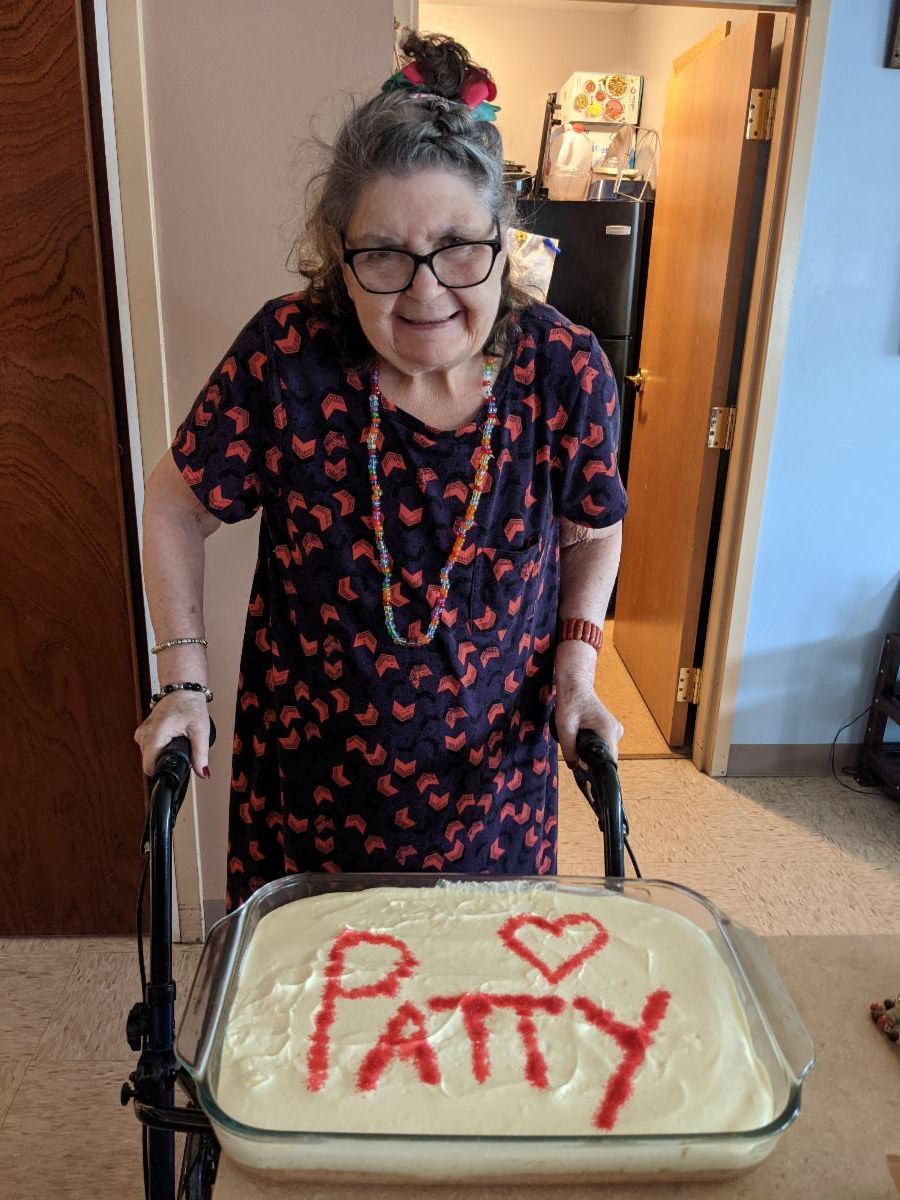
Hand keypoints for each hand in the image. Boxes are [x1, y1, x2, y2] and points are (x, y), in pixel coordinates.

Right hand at [134, 691, 211, 777]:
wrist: (182, 689)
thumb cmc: (190, 704)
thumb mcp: (200, 731)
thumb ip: (201, 754)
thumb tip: (202, 772)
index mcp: (154, 735)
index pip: (150, 767)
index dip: (164, 771)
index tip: (176, 768)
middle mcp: (144, 735)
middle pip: (150, 763)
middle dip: (166, 762)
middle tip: (181, 750)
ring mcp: (142, 733)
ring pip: (149, 757)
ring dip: (162, 755)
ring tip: (176, 743)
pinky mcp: (143, 732)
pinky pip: (148, 748)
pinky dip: (159, 748)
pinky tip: (170, 740)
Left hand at [554, 643, 623, 766]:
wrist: (575, 684)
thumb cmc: (571, 700)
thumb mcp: (565, 726)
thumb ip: (570, 749)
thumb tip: (575, 767)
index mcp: (608, 730)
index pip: (608, 760)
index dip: (596, 769)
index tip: (584, 774)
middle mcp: (616, 732)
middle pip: (605, 757)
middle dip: (589, 761)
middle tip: (573, 755)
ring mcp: (614, 731)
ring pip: (602, 752)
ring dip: (589, 753)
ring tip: (575, 742)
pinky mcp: (608, 730)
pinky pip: (602, 745)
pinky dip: (591, 747)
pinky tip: (579, 740)